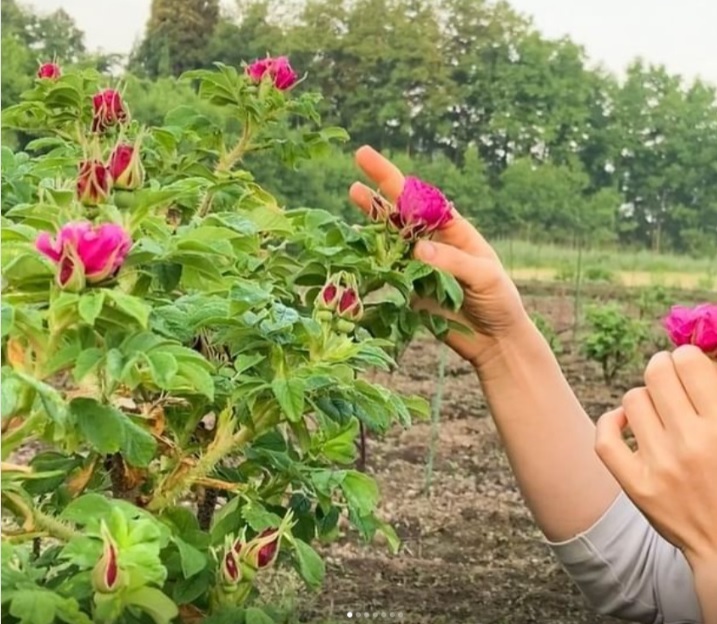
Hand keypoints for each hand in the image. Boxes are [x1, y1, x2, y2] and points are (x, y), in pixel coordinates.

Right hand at [349, 146, 531, 367]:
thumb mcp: (484, 277)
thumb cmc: (499, 301)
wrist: (495, 340)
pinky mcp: (408, 291)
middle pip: (398, 213)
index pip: (419, 199)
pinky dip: (369, 262)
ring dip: (369, 223)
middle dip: (378, 190)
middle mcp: (432, 243)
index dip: (393, 179)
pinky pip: (385, 274)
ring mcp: (417, 266)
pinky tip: (352, 250)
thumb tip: (418, 248)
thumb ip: (452, 261)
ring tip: (351, 197)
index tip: (366, 158)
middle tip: (356, 160)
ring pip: (387, 241)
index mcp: (453, 231)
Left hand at [595, 346, 716, 567]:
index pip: (689, 362)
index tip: (689, 365)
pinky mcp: (636, 485)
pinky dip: (611, 422)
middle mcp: (692, 443)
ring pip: (632, 399)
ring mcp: (660, 465)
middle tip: (669, 378)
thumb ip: (716, 397)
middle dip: (662, 368)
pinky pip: (604, 438)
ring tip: (658, 410)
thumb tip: (697, 360)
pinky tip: (627, 423)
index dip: (686, 357)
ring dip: (644, 398)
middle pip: (656, 373)